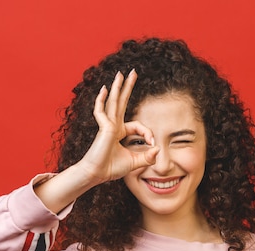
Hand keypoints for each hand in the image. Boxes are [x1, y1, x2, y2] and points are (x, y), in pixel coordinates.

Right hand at [77, 69, 158, 183]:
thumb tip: (157, 149)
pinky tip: (103, 89)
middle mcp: (113, 126)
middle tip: (133, 72)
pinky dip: (101, 101)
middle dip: (128, 87)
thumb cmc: (111, 168)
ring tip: (120, 74)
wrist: (97, 174)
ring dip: (117, 87)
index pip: (138, 125)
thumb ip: (147, 156)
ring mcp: (108, 125)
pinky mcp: (104, 128)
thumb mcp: (135, 162)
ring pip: (113, 102)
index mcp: (120, 132)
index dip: (148, 133)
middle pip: (122, 102)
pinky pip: (101, 111)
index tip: (152, 143)